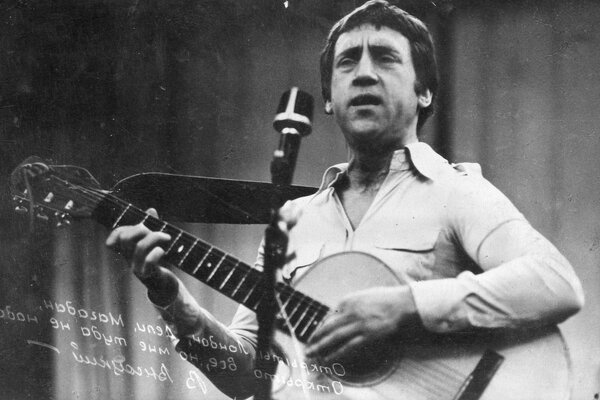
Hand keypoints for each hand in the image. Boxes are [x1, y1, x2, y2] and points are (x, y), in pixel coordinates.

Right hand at [105, 208, 178, 305]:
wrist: (164, 286)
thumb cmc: (158, 261)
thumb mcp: (154, 243)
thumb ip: (151, 226)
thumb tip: (151, 210)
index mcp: (128, 250)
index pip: (116, 237)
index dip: (122, 229)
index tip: (139, 226)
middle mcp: (129, 259)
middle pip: (126, 238)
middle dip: (141, 229)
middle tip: (155, 231)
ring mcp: (137, 268)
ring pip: (140, 247)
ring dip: (156, 237)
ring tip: (167, 237)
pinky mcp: (148, 275)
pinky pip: (150, 261)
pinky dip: (158, 252)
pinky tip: (164, 251)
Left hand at [305, 286, 419, 363]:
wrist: (401, 304)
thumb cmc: (384, 299)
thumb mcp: (362, 296)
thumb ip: (350, 305)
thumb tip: (340, 315)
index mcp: (347, 301)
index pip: (328, 316)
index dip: (320, 328)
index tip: (315, 335)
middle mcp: (349, 312)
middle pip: (328, 327)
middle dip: (315, 339)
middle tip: (307, 347)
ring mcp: (358, 324)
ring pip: (334, 338)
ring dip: (321, 347)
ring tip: (312, 355)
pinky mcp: (367, 335)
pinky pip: (348, 346)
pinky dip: (337, 353)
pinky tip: (329, 359)